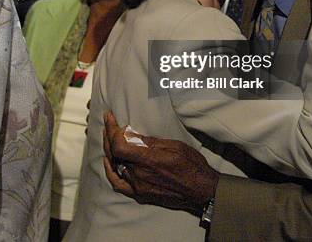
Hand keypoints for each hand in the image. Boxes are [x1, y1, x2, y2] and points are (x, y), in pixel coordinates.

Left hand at [102, 111, 218, 214]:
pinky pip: (118, 184)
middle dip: (109, 135)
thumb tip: (130, 134)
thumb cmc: (192, 165)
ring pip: (115, 165)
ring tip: (109, 137)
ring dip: (110, 150)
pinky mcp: (140, 195)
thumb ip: (149, 141)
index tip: (109, 117)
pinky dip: (111, 172)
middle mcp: (140, 175)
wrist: (202, 190)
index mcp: (148, 160)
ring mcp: (138, 187)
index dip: (110, 129)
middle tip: (109, 123)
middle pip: (114, 153)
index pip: (118, 144)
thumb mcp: (174, 145)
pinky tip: (109, 162)